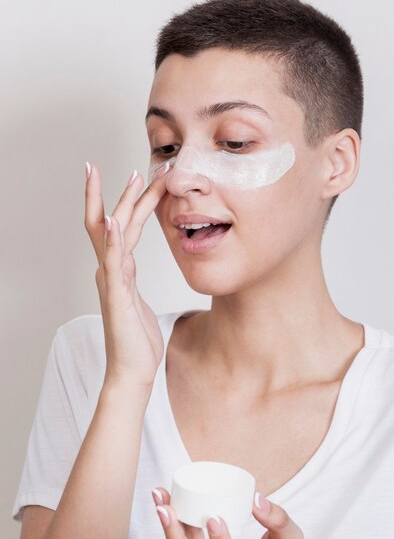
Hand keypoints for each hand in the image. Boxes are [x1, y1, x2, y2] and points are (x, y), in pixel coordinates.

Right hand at [84, 161, 172, 389]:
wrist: (133, 371)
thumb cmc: (137, 340)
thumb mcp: (136, 302)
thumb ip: (130, 280)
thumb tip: (130, 266)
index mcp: (119, 271)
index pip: (120, 227)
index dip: (127, 201)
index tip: (137, 175)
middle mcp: (112, 271)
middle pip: (113, 222)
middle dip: (124, 193)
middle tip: (137, 166)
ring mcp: (112, 281)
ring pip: (115, 235)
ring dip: (124, 204)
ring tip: (132, 178)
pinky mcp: (117, 296)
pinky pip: (115, 262)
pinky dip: (114, 240)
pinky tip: (117, 220)